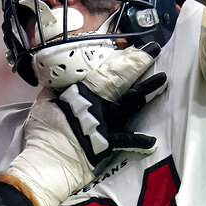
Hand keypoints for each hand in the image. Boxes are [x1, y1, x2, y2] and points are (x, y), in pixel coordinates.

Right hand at [4, 44, 166, 205]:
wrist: (45, 159)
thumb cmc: (43, 133)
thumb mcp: (43, 105)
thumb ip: (52, 92)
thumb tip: (55, 83)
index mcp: (78, 92)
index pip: (102, 70)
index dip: (118, 58)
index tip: (133, 47)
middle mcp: (94, 103)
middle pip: (120, 80)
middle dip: (138, 64)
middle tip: (154, 51)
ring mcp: (103, 121)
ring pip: (129, 102)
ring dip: (146, 90)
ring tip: (163, 80)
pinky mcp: (107, 141)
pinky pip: (126, 140)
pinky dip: (139, 141)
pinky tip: (152, 140)